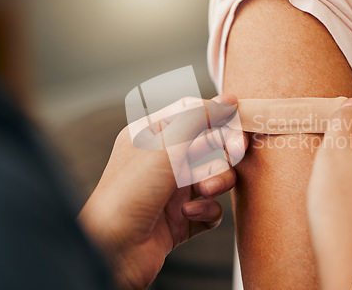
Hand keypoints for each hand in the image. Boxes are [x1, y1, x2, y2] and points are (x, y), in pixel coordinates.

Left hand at [78, 94, 246, 289]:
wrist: (112, 250)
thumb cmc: (128, 192)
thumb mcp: (164, 146)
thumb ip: (198, 119)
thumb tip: (227, 100)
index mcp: (151, 136)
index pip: (191, 114)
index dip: (216, 114)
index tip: (239, 117)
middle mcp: (163, 161)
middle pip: (208, 145)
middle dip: (222, 150)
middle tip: (234, 152)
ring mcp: (173, 190)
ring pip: (214, 176)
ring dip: (216, 181)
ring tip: (204, 190)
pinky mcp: (182, 218)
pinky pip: (210, 208)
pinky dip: (206, 211)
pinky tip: (187, 215)